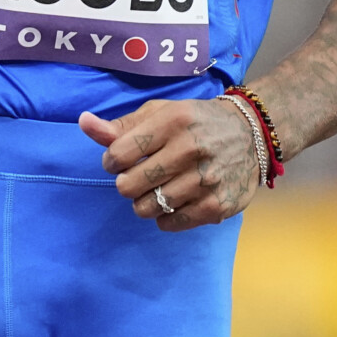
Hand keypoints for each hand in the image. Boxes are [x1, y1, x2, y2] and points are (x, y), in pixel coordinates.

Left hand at [80, 98, 261, 232]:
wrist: (253, 134)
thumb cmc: (195, 122)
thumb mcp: (159, 113)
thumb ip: (120, 125)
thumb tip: (83, 123)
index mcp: (173, 121)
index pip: (119, 153)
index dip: (111, 161)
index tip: (120, 160)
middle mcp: (191, 149)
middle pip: (129, 185)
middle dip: (126, 183)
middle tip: (138, 176)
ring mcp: (207, 179)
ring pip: (147, 207)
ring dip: (143, 202)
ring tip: (155, 189)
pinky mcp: (218, 205)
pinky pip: (171, 223)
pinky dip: (163, 217)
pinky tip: (172, 201)